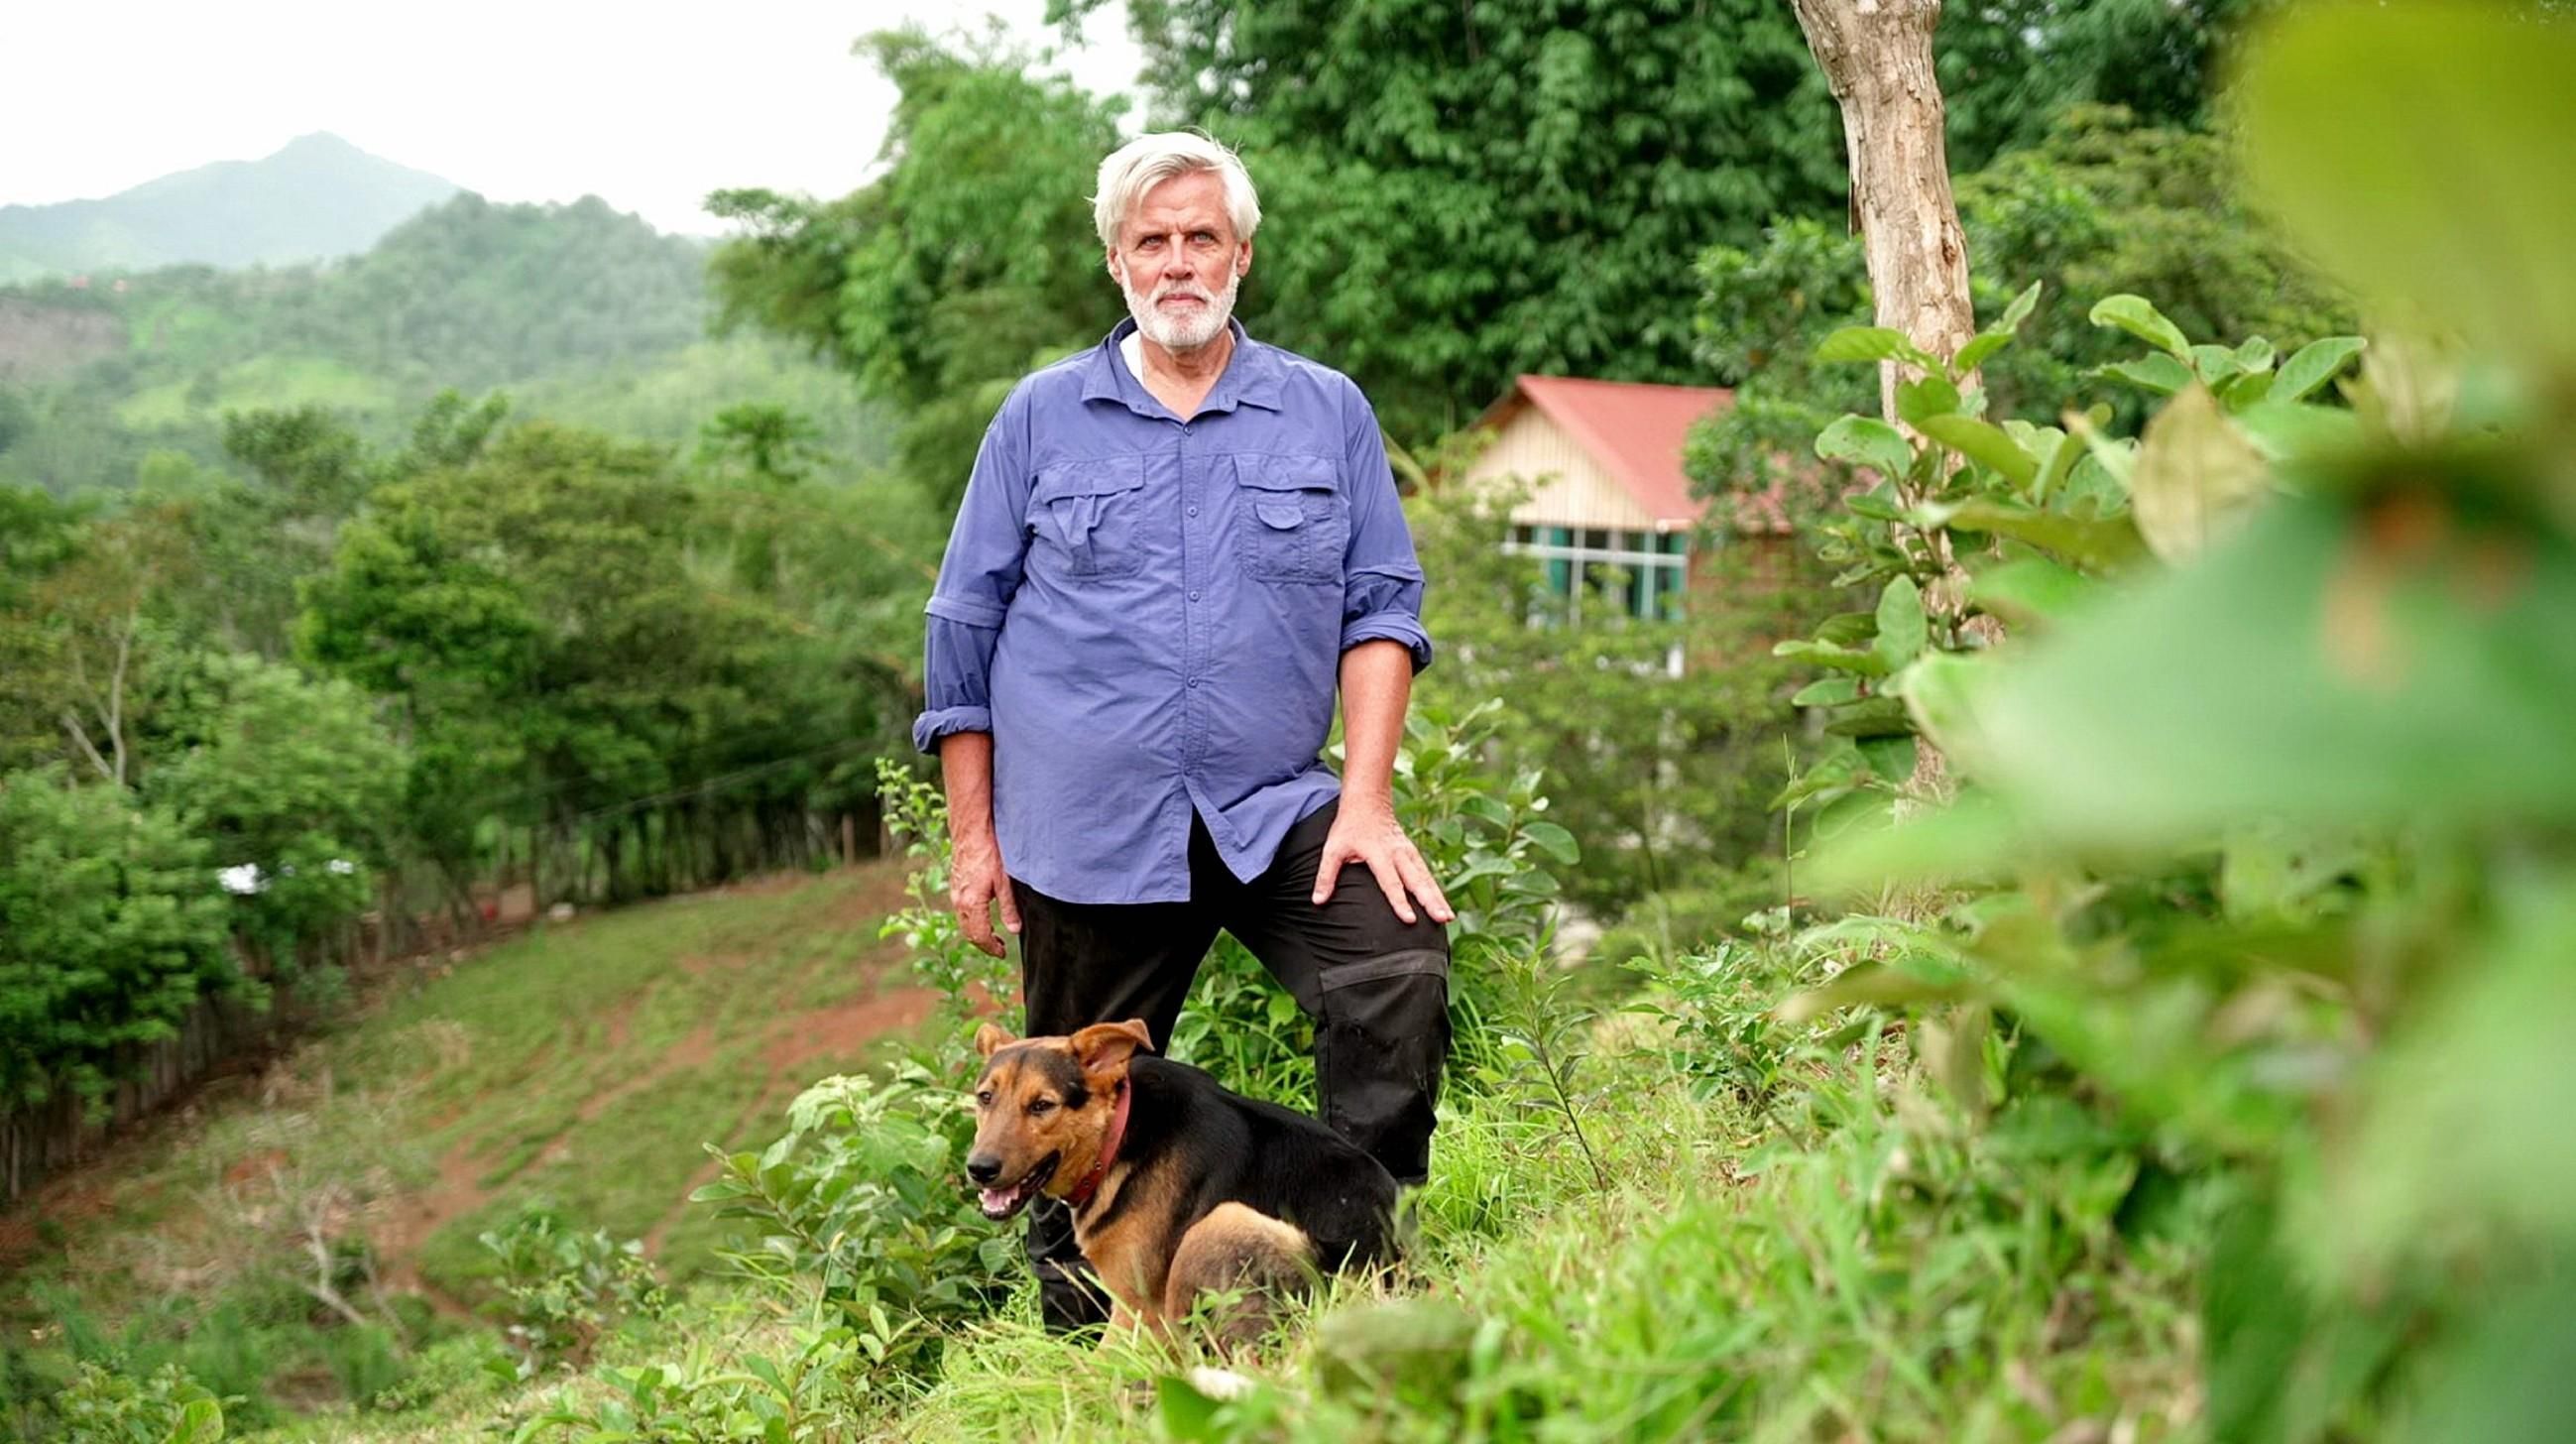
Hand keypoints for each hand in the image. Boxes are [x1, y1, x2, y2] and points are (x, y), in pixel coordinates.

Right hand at [950, 830, 1021, 958]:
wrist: (970, 831)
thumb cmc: (989, 852)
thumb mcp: (1005, 882)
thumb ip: (1009, 908)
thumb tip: (1014, 930)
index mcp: (972, 904)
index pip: (980, 936)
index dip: (991, 948)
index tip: (1002, 953)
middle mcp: (960, 901)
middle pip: (969, 933)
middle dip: (984, 944)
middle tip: (999, 948)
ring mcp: (955, 893)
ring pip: (964, 923)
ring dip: (977, 933)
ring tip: (993, 935)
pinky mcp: (955, 886)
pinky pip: (961, 911)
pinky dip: (971, 920)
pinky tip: (983, 916)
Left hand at [1312, 796, 1453, 925]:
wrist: (1367, 801)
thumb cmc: (1348, 827)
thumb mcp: (1332, 849)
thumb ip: (1326, 875)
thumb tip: (1318, 901)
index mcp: (1379, 853)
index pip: (1391, 882)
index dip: (1399, 901)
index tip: (1410, 919)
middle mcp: (1398, 853)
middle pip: (1417, 881)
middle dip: (1430, 901)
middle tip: (1442, 919)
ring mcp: (1408, 853)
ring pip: (1426, 878)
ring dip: (1438, 898)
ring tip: (1448, 918)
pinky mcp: (1412, 854)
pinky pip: (1427, 874)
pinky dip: (1436, 890)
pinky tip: (1443, 907)